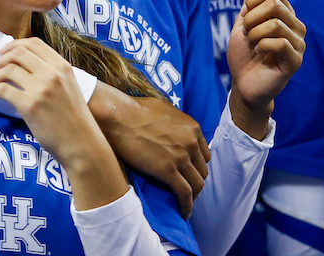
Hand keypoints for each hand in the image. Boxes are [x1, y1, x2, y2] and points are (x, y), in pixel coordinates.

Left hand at [0, 38, 104, 167]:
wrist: (81, 143)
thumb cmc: (74, 118)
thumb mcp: (70, 87)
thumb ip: (52, 73)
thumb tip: (26, 65)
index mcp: (62, 67)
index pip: (34, 43)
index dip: (14, 44)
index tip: (4, 51)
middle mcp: (52, 74)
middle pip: (18, 53)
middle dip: (2, 59)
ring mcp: (41, 89)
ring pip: (8, 69)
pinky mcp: (30, 106)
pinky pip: (3, 89)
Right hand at [89, 85, 209, 216]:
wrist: (120, 117)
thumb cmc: (135, 110)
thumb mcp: (165, 110)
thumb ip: (176, 122)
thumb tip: (174, 129)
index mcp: (193, 128)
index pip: (204, 154)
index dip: (197, 165)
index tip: (189, 172)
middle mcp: (191, 143)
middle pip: (202, 170)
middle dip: (195, 180)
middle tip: (186, 188)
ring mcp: (181, 157)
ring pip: (197, 184)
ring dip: (193, 196)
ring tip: (185, 203)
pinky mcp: (168, 171)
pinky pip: (185, 194)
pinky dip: (187, 206)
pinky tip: (184, 213)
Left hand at [226, 0, 305, 138]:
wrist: (242, 84)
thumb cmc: (244, 54)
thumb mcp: (243, 23)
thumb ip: (251, 1)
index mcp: (285, 15)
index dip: (254, 0)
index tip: (245, 17)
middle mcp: (296, 26)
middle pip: (275, 4)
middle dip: (252, 18)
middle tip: (247, 33)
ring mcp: (298, 43)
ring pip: (275, 23)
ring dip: (255, 34)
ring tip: (253, 45)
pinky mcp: (296, 60)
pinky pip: (279, 42)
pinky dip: (262, 46)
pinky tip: (260, 54)